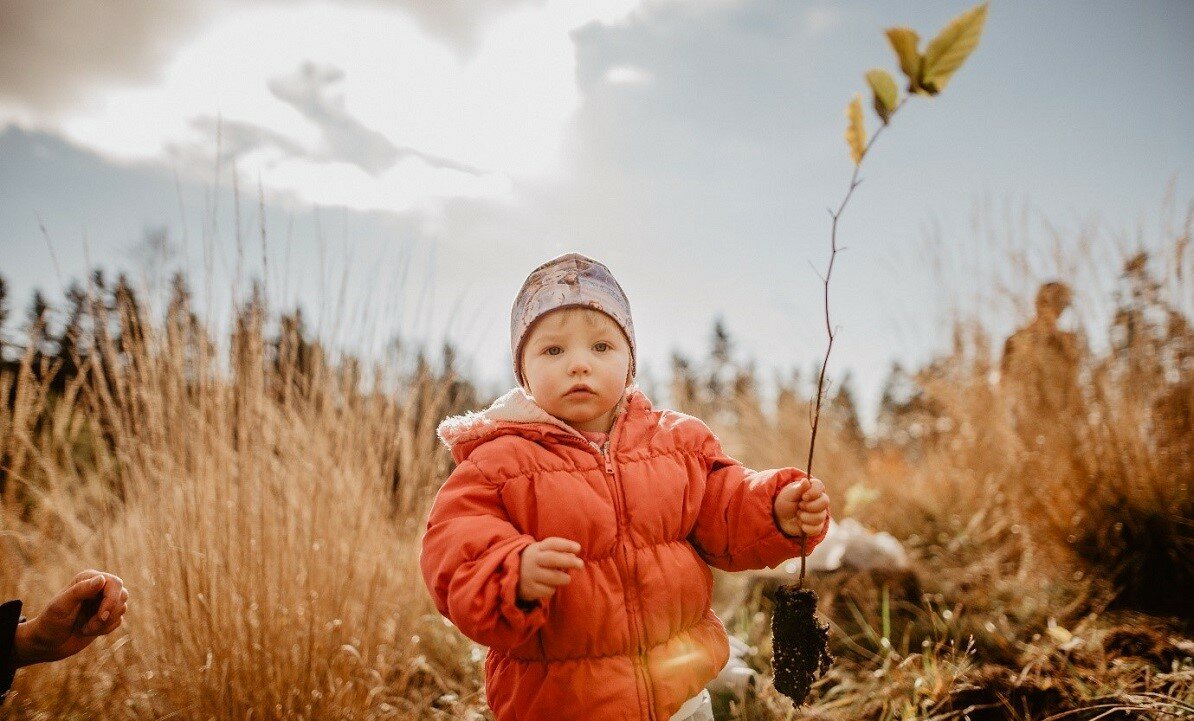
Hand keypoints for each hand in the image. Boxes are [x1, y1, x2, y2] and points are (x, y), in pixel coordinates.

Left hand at [13, 570, 127, 666]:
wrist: (47, 645)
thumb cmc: (50, 623)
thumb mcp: (60, 607)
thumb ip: (80, 591)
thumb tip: (101, 579)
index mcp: (87, 580)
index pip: (114, 583)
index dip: (112, 600)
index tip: (102, 616)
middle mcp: (98, 588)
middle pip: (122, 594)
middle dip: (110, 613)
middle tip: (92, 625)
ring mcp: (103, 602)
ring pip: (122, 608)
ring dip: (105, 623)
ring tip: (86, 629)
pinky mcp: (107, 617)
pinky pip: (119, 621)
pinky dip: (106, 629)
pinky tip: (89, 631)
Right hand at [517, 537, 583, 603]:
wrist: (512, 576)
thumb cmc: (536, 562)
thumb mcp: (542, 553)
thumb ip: (558, 553)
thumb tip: (574, 557)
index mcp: (537, 549)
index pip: (552, 543)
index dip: (566, 545)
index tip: (578, 548)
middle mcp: (532, 560)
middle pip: (553, 559)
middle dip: (568, 561)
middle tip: (580, 565)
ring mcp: (530, 575)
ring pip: (553, 577)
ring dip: (564, 578)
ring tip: (566, 578)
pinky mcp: (529, 589)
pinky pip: (548, 590)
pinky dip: (553, 589)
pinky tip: (550, 586)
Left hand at [773, 477, 829, 537]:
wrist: (780, 517)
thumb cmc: (785, 502)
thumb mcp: (789, 494)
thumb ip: (799, 488)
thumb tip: (806, 480)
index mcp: (813, 488)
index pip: (820, 487)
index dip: (813, 492)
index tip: (803, 497)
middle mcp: (819, 500)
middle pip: (824, 502)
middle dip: (809, 506)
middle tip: (799, 506)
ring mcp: (820, 513)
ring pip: (820, 517)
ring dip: (805, 517)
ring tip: (798, 514)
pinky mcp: (818, 526)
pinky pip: (817, 529)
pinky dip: (806, 527)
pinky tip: (800, 524)